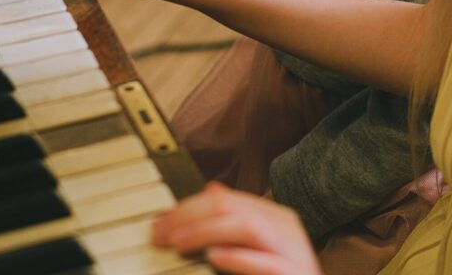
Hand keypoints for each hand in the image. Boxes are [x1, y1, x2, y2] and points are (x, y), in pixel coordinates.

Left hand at [152, 183, 320, 274]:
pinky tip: (214, 257)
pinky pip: (266, 263)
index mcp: (275, 216)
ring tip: (179, 243)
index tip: (160, 224)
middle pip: (232, 207)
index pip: (226, 198)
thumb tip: (210, 188)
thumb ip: (236, 219)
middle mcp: (284, 227)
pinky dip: (238, 258)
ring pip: (247, 226)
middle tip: (160, 233)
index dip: (188, 206)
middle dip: (190, 215)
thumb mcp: (258, 245)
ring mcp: (292, 250)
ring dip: (207, 232)